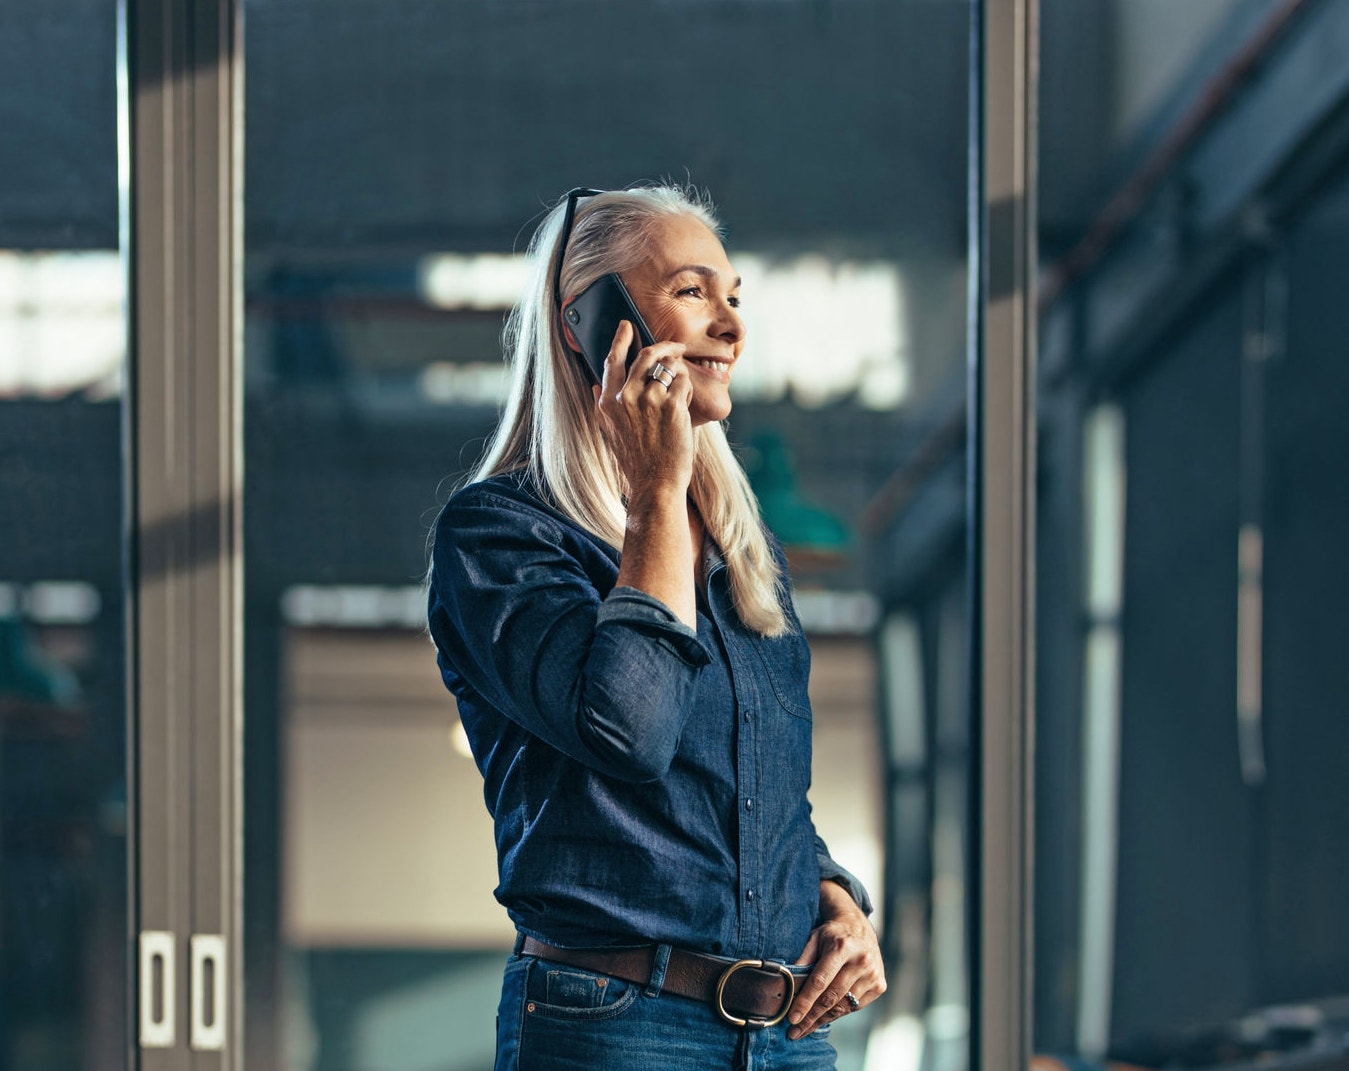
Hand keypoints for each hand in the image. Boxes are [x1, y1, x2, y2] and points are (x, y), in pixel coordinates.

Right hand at [593, 320, 693, 500]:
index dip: (621, 339)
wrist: (654, 484)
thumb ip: (602, 405)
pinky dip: (688, 390)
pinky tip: (685, 404)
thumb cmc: (636, 462)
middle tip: (676, 346)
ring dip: (679, 373)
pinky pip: (683, 382)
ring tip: (681, 388)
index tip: (627, 326)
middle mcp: (625, 396)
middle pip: (646, 355)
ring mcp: (649, 399)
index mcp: (608, 402)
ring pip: (669, 366)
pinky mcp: (672, 405)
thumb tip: (595, 384)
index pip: (612, 360)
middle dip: (665, 346)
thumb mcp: (610, 432)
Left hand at [787, 880, 886, 1039]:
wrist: (859, 928)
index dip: (805, 1001)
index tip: (792, 1018)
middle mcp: (861, 961)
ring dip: (822, 1020)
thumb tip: (786, 986)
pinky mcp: (879, 986)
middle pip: (832, 997)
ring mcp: (872, 975)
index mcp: (842, 947)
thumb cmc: (832, 935)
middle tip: (794, 1032)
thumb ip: (802, 960)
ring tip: (805, 1029)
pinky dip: (837, 1014)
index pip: (820, 981)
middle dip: (811, 1017)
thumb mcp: (813, 939)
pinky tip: (823, 1018)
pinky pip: (854, 1007)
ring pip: (843, 1006)